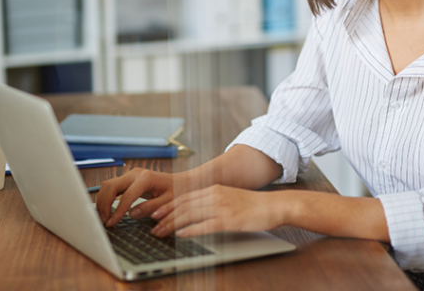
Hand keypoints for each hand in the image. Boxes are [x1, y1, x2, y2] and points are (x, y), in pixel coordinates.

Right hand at [96, 167, 186, 227]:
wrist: (182, 181)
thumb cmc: (177, 191)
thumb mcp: (168, 202)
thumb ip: (150, 207)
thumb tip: (131, 214)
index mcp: (146, 178)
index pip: (126, 196)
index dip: (117, 212)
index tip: (111, 224)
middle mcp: (136, 174)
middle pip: (111, 186)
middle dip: (104, 205)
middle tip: (103, 222)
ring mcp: (131, 175)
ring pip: (108, 185)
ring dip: (102, 201)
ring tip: (103, 219)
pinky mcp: (129, 179)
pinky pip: (112, 186)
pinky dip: (106, 198)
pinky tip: (107, 211)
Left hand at [145, 185, 284, 237]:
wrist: (274, 206)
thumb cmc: (253, 205)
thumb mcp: (230, 199)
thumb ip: (213, 203)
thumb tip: (196, 213)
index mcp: (215, 189)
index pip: (185, 197)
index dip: (168, 205)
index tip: (154, 212)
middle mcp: (215, 195)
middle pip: (183, 204)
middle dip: (164, 215)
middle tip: (150, 224)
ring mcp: (222, 207)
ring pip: (190, 214)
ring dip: (171, 224)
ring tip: (158, 232)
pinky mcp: (229, 220)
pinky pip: (205, 225)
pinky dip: (190, 230)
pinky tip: (180, 235)